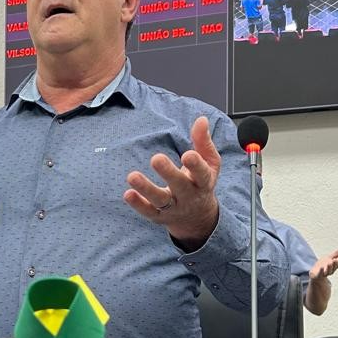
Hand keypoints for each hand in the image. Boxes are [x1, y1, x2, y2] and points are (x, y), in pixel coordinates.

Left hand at [124, 116, 219, 249]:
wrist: (197, 217)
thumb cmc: (201, 182)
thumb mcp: (209, 163)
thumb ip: (203, 142)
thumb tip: (201, 119)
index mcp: (203, 182)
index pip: (202, 174)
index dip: (196, 165)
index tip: (188, 154)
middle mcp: (189, 196)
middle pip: (179, 186)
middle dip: (168, 173)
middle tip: (156, 158)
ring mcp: (174, 208)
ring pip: (160, 200)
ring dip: (146, 189)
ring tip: (132, 176)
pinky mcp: (159, 216)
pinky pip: (148, 211)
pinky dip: (138, 204)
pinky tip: (127, 194)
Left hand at [309, 246, 337, 282]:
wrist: (315, 273)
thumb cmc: (324, 264)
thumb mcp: (330, 257)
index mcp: (334, 266)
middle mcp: (330, 270)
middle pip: (334, 268)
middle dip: (334, 264)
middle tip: (335, 260)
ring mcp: (324, 273)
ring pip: (328, 271)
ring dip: (329, 267)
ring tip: (329, 263)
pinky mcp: (318, 275)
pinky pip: (320, 274)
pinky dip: (321, 271)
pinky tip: (321, 267)